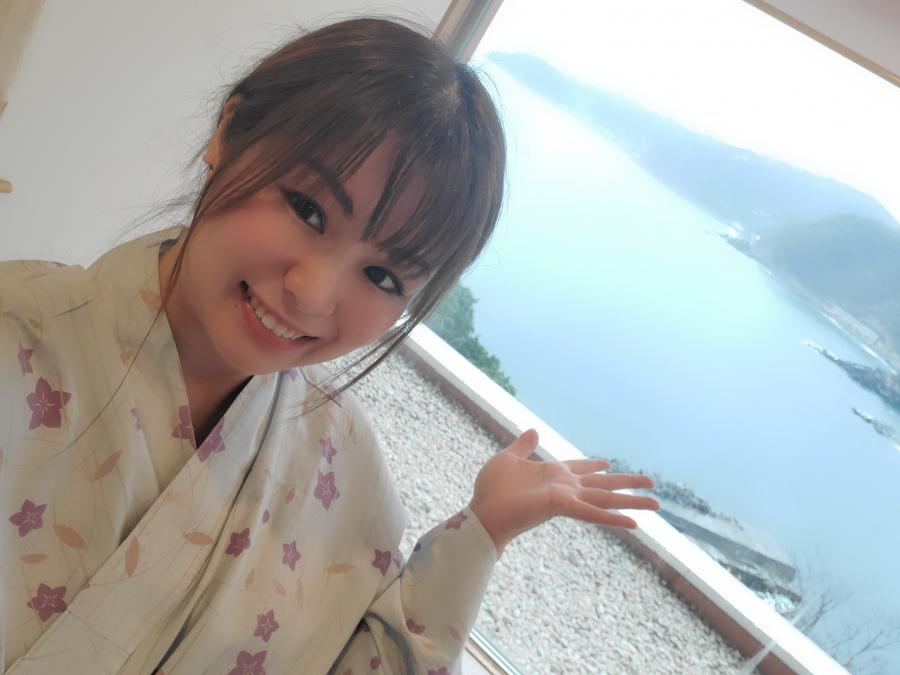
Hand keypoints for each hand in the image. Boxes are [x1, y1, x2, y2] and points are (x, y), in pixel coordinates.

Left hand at [468, 429, 659, 556]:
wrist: (482, 512)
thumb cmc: (490, 489)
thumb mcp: (507, 459)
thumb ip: (523, 446)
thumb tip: (534, 431)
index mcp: (553, 474)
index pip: (581, 468)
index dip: (595, 465)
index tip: (608, 463)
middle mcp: (564, 487)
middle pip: (603, 485)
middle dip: (627, 484)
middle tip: (652, 484)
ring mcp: (566, 498)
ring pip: (606, 499)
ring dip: (632, 502)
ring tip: (657, 504)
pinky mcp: (562, 507)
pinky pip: (593, 512)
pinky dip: (613, 518)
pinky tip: (635, 524)